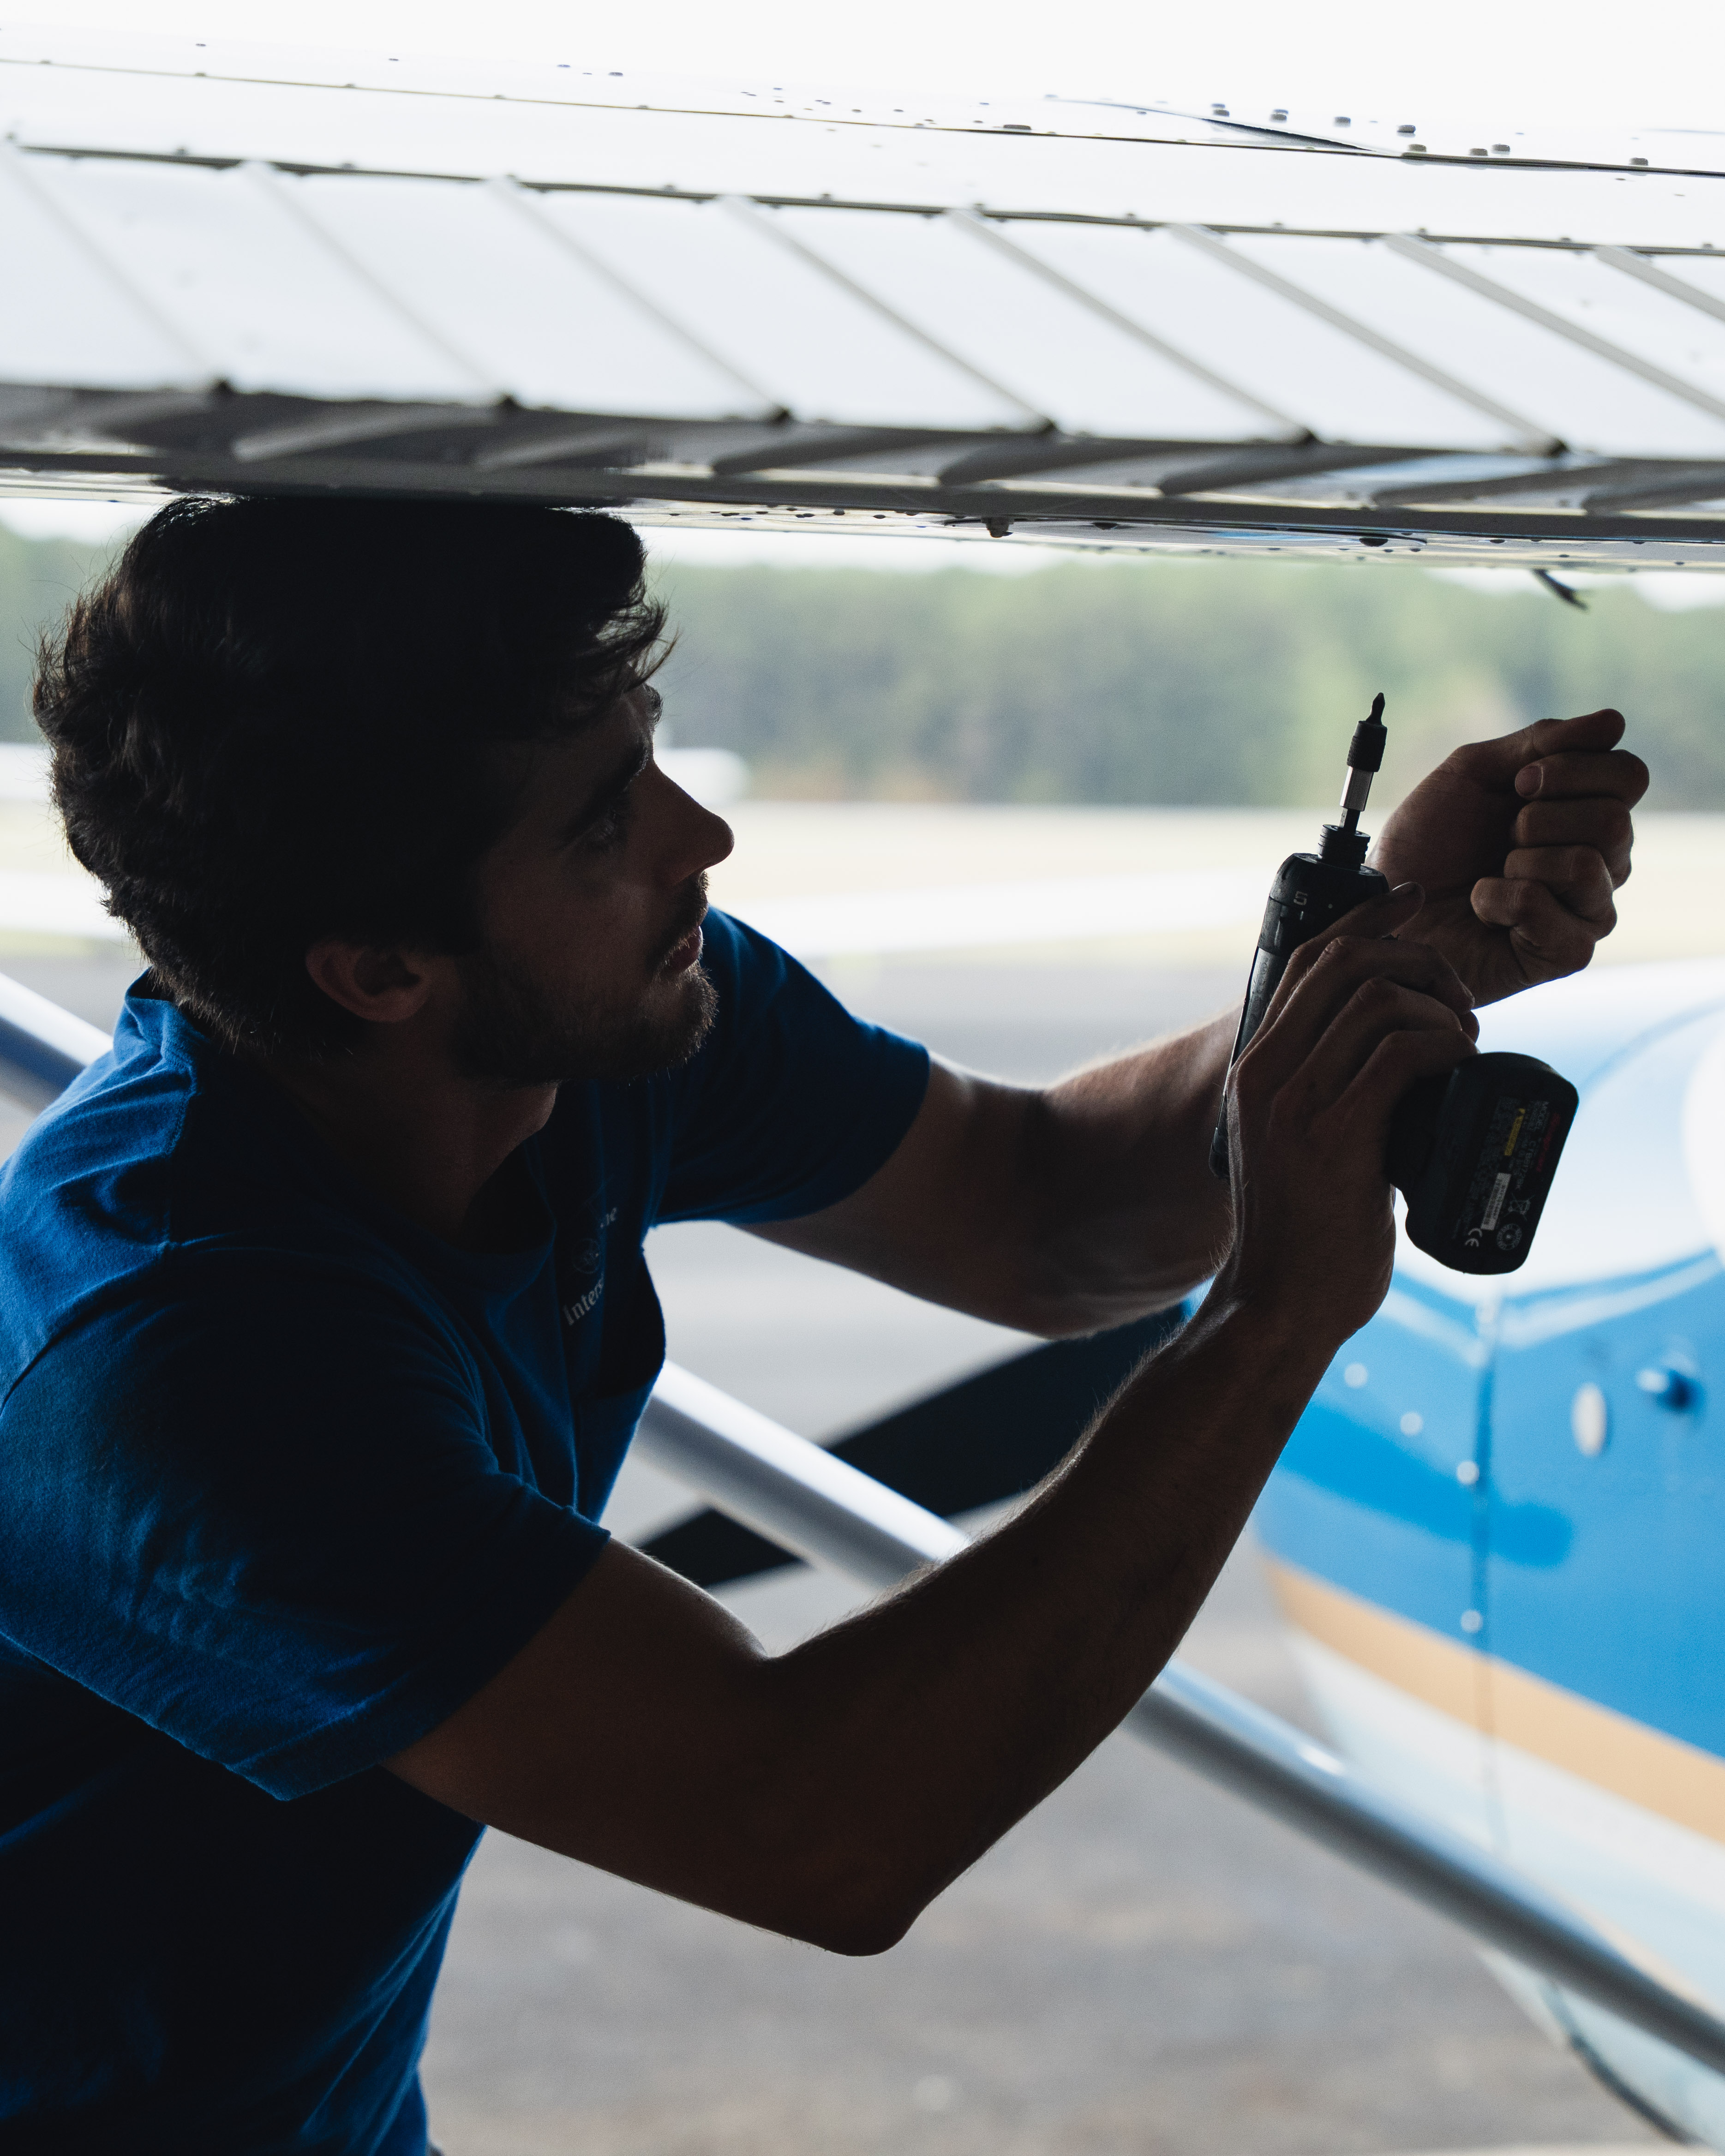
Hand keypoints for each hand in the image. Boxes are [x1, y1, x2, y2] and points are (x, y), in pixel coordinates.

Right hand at [1218, 886, 1476, 1339]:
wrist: (1278, 1306)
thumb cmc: (1302, 1234)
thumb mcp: (1297, 1144)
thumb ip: (1327, 1096)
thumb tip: (1396, 1059)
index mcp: (1255, 1069)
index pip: (1308, 961)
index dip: (1366, 920)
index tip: (1414, 903)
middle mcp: (1265, 1074)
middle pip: (1346, 963)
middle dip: (1418, 962)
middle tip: (1456, 1003)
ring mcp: (1294, 1104)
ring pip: (1377, 1000)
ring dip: (1439, 1009)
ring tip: (1462, 1045)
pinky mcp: (1332, 1135)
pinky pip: (1398, 1052)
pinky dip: (1442, 1046)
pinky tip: (1458, 1067)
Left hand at [1370, 709, 1646, 1006]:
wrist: (1384, 903)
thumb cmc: (1426, 842)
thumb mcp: (1473, 772)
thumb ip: (1541, 742)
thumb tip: (1614, 721)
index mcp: (1585, 812)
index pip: (1628, 776)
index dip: (1574, 768)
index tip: (1519, 781)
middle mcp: (1600, 861)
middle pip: (1615, 821)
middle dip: (1540, 817)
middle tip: (1501, 833)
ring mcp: (1586, 910)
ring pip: (1588, 864)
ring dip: (1522, 858)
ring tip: (1491, 871)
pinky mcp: (1565, 952)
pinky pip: (1549, 909)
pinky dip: (1501, 899)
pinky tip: (1482, 905)